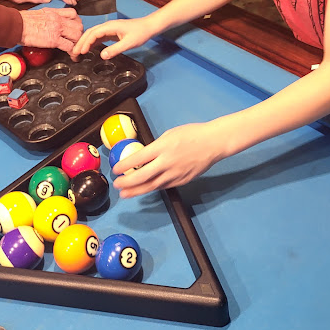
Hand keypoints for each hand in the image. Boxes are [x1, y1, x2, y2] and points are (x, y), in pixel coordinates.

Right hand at [20, 8, 82, 52]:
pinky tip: (71, 56)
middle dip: (79, 34)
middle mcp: (58, 19)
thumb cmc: (23, 20)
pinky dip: (72, 52)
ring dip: (78, 44)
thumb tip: (52, 22)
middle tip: (76, 41)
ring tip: (75, 49)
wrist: (16, 24)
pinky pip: (69, 46)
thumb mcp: (39, 13)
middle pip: (79, 25)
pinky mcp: (54, 40)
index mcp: (54, 12)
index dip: (77, 22)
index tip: (75, 29)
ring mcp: (57, 29)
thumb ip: (49, 16)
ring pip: (77, 35)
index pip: (73, 14)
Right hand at [71, 17, 156, 59]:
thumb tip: (102, 56)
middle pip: (89, 33)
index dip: (86, 43)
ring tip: (77, 53)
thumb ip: (115, 49)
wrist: (148, 27)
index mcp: (109, 27)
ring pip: (92, 36)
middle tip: (73, 53)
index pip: (93, 34)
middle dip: (80, 43)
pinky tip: (87, 50)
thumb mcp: (128, 43)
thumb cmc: (140, 33)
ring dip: (84, 43)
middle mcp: (107, 26)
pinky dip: (91, 44)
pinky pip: (97, 38)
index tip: (81, 52)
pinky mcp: (110, 33)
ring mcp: (108, 30)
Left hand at [113, 122, 228, 197]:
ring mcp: (175, 173)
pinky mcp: (182, 180)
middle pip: (142, 177)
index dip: (124, 166)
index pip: (138, 159)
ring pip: (152, 186)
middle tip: (117, 185)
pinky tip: (144, 189)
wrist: (214, 143)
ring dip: (136, 191)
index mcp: (162, 147)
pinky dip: (152, 188)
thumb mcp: (169, 135)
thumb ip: (155, 147)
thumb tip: (142, 156)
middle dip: (127, 182)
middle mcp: (167, 162)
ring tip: (125, 194)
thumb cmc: (192, 135)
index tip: (115, 170)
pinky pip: (164, 186)